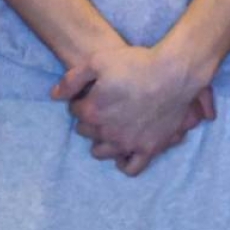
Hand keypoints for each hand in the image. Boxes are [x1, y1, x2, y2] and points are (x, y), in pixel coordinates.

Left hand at [54, 42, 216, 175]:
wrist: (174, 73)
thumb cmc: (137, 63)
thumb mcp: (98, 61)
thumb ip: (72, 79)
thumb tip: (55, 96)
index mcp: (92, 111)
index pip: (75, 110)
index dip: (81, 100)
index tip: (91, 92)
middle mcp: (107, 132)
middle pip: (87, 132)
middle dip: (90, 120)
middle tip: (103, 107)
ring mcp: (128, 143)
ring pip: (102, 152)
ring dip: (101, 141)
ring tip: (111, 127)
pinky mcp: (148, 148)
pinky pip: (131, 167)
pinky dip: (124, 163)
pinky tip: (124, 151)